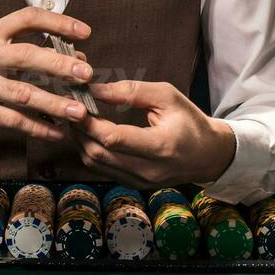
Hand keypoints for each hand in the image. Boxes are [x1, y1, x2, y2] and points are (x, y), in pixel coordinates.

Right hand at [0, 6, 92, 140]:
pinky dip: (36, 127)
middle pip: (26, 56)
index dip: (57, 22)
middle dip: (59, 65)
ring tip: (79, 112)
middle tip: (87, 74)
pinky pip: (11, 121)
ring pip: (22, 94)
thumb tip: (75, 56)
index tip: (84, 32)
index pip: (27, 17)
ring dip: (54, 103)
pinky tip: (57, 132)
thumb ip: (24, 44)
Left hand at [70, 79, 235, 187]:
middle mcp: (149, 170)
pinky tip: (85, 132)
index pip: (114, 139)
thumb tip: (96, 89)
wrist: (208, 156)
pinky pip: (102, 169)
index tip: (75, 102)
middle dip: (78, 130)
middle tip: (66, 107)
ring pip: (96, 164)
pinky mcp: (134, 185)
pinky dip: (88, 150)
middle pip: (99, 153)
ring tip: (72, 117)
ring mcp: (140, 181)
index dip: (89, 121)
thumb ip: (132, 91)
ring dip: (79, 141)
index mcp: (161, 146)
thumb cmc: (189, 121)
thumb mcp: (167, 96)